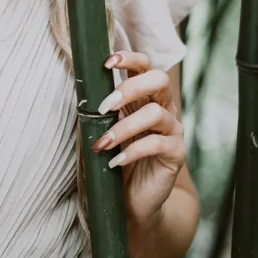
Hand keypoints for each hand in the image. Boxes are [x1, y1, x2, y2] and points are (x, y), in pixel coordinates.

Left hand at [90, 50, 184, 226]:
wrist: (135, 198)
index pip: (145, 66)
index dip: (130, 59)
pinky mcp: (176, 154)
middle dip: (130, 88)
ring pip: (156, 113)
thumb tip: (81, 88)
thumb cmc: (116, 157)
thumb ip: (103, 109)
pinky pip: (156, 144)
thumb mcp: (107, 129)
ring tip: (102, 143)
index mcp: (146, 97)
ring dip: (124, 127)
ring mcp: (173, 131)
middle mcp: (164, 108)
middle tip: (104, 106)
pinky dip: (131, 151)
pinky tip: (113, 161)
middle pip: (159, 80)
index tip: (106, 63)